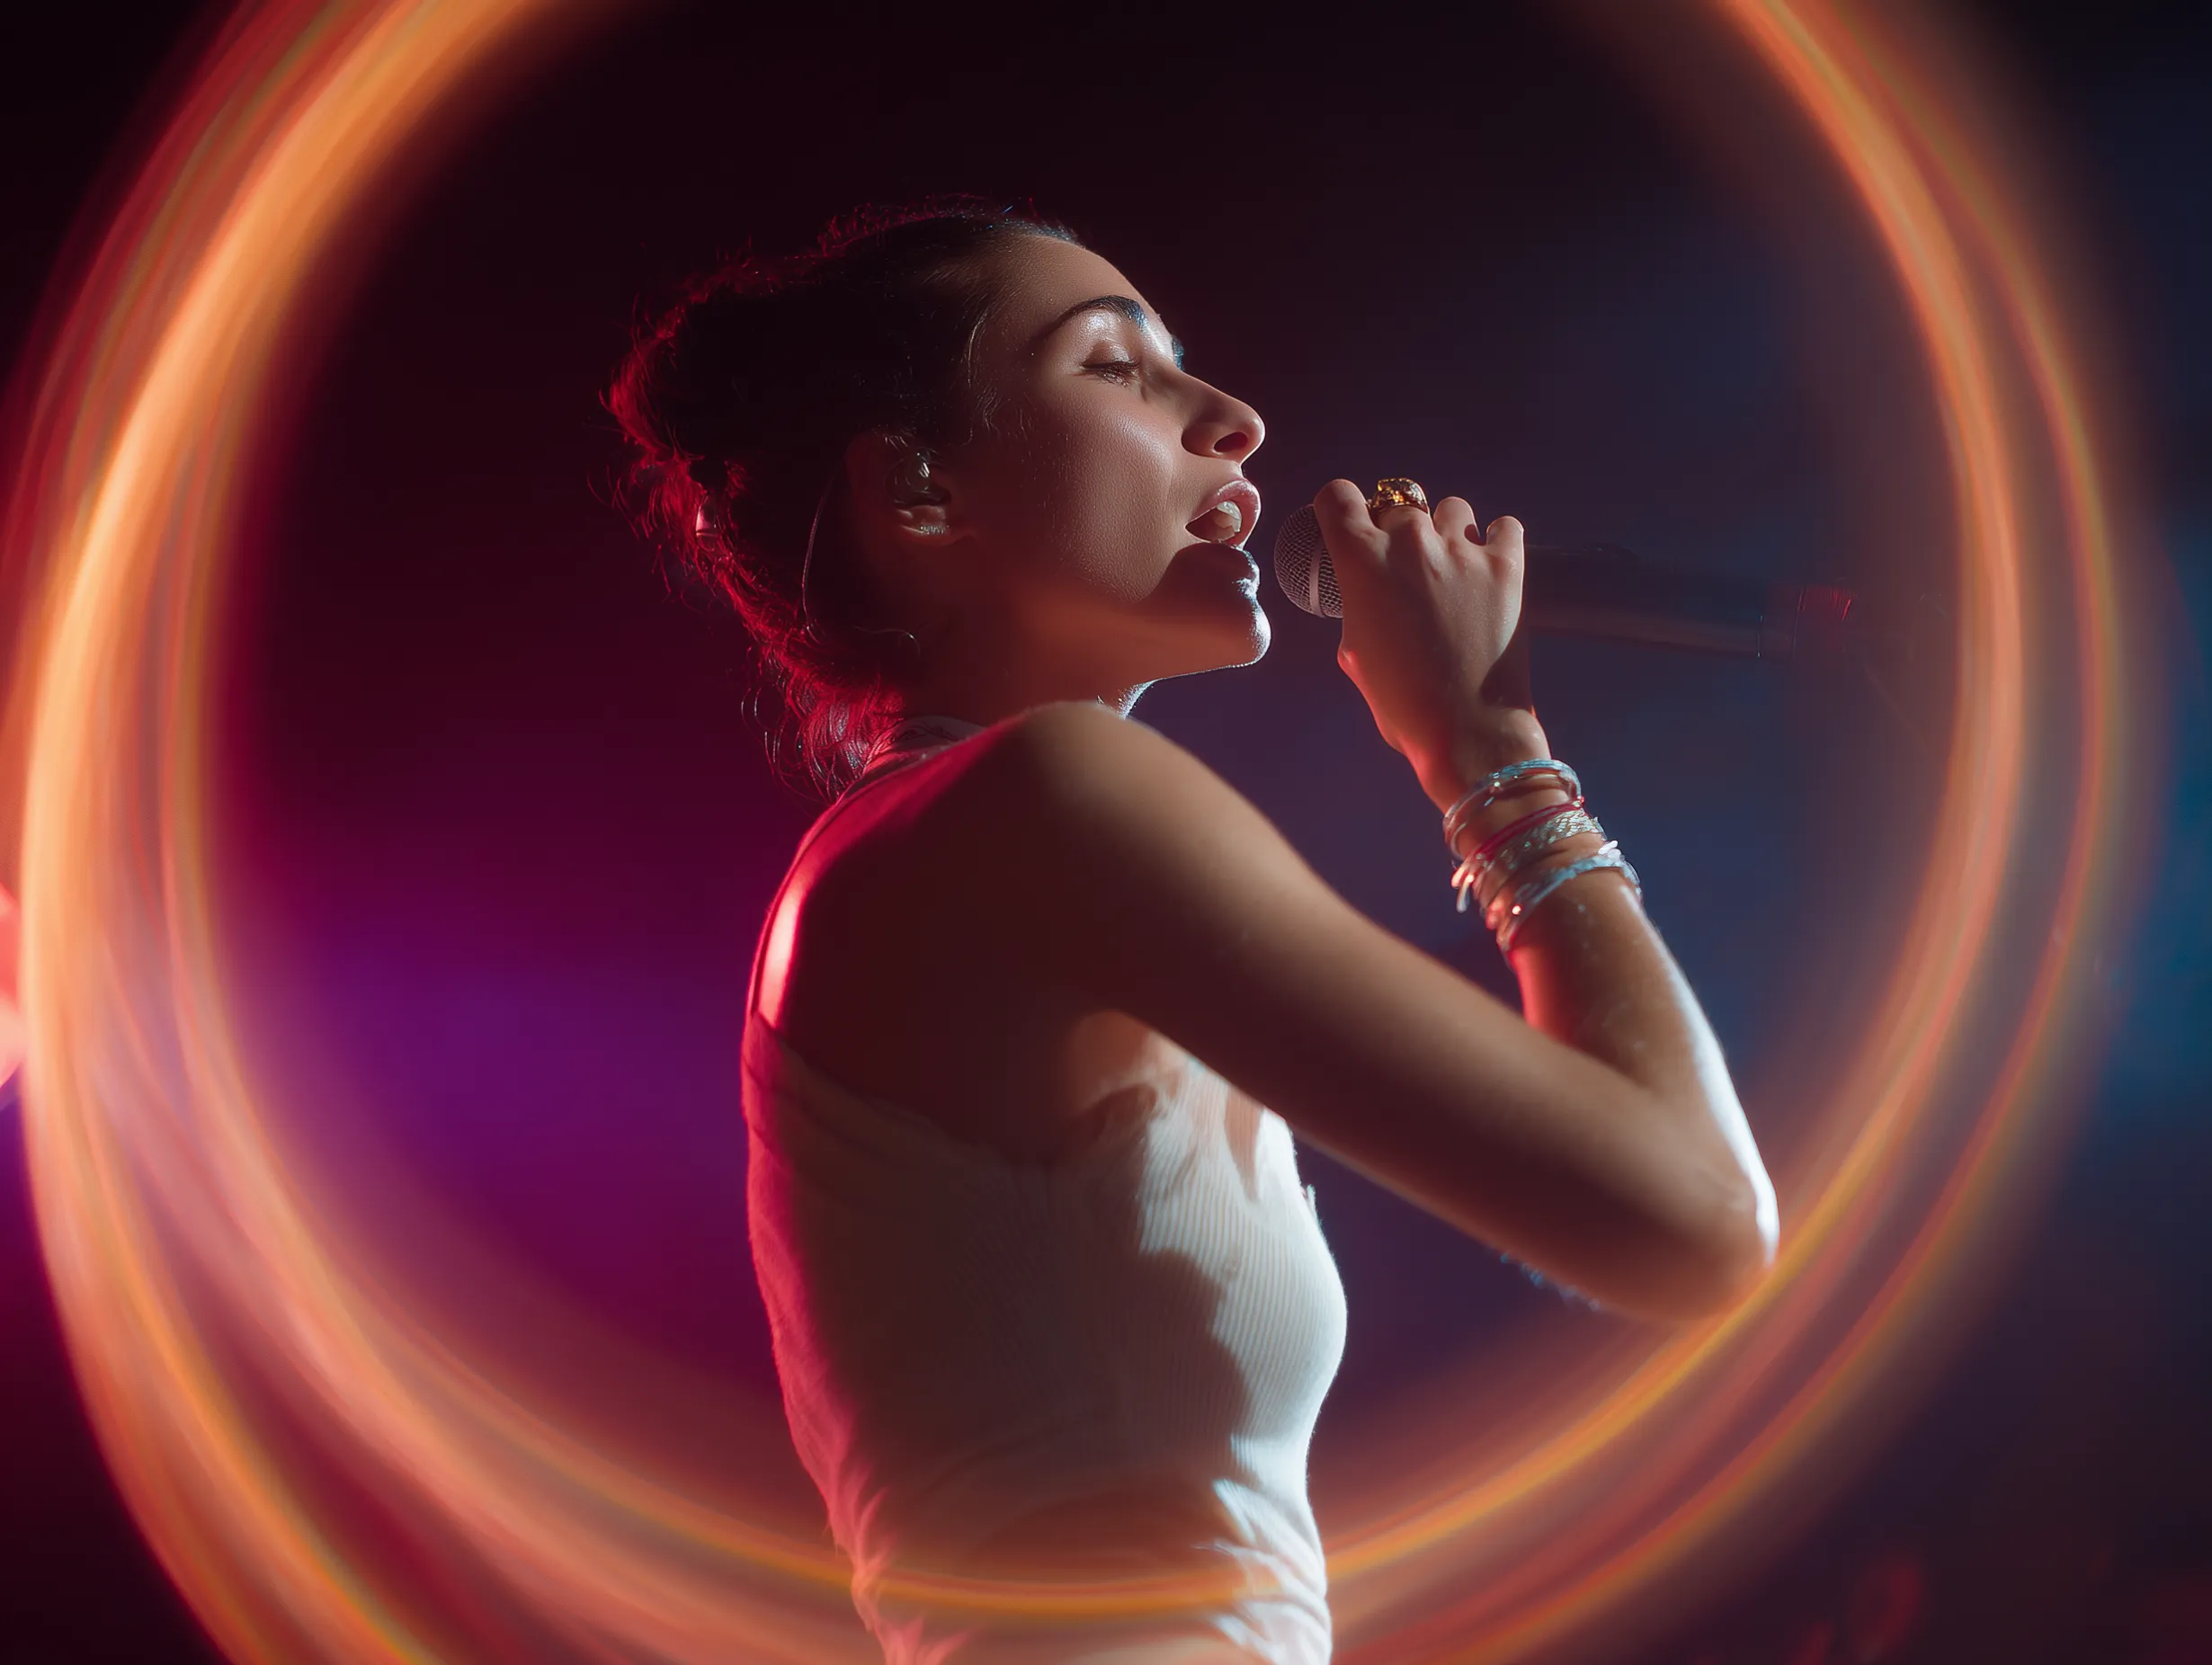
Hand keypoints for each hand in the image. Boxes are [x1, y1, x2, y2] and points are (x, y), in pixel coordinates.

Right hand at [1313, 480, 1550, 810]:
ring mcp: (1463, 549)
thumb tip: (1369, 591)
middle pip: (1398, 504)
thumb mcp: (1354, 654)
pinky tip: (1490, 567)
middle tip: (1409, 570)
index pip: (1338, 496)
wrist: (1467, 731)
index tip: (1351, 525)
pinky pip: (1504, 526)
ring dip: (1449, 533)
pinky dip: (1497, 541)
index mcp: (1363, 561)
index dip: (1342, 508)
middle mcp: (1411, 542)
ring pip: (1452, 510)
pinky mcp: (1508, 564)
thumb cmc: (1403, 703)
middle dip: (1399, 531)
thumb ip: (1358, 606)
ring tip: (1454, 571)